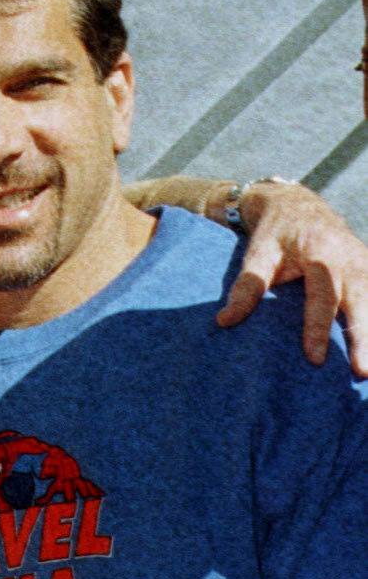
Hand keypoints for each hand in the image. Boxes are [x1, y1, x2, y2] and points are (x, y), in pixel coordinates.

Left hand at [213, 181, 367, 374]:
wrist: (299, 205)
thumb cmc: (275, 235)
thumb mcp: (259, 253)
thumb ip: (247, 286)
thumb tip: (225, 321)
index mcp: (321, 253)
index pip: (322, 296)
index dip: (317, 327)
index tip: (315, 359)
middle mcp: (349, 258)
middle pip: (360, 300)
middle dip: (362, 337)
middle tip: (361, 372)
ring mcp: (364, 262)